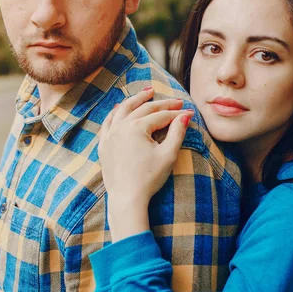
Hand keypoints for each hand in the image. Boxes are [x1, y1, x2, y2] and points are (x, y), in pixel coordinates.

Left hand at [99, 87, 192, 240]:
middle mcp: (121, 126)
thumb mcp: (167, 155)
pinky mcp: (104, 145)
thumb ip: (177, 132)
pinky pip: (108, 122)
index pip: (161, 116)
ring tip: (147, 93)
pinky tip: (120, 108)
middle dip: (161, 104)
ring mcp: (110, 135)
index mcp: (137, 127)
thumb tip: (185, 115)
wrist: (127, 198)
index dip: (177, 114)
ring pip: (123, 110)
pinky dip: (115, 113)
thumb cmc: (149, 178)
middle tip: (175, 101)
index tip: (188, 111)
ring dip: (136, 100)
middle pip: (143, 109)